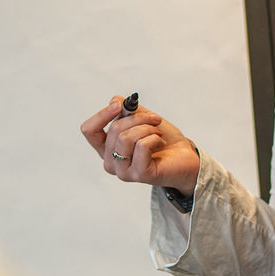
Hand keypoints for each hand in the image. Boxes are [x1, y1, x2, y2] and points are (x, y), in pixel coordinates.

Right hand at [79, 96, 199, 194]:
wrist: (185, 158)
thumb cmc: (163, 140)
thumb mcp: (142, 119)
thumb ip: (126, 110)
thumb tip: (115, 100)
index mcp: (107, 148)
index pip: (89, 130)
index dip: (102, 114)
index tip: (119, 105)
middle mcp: (111, 162)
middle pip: (114, 129)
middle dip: (138, 118)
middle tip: (155, 119)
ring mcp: (123, 171)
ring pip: (126, 137)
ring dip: (147, 128)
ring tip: (157, 133)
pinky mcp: (139, 175)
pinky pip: (142, 146)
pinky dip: (155, 138)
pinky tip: (160, 143)